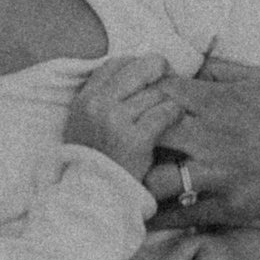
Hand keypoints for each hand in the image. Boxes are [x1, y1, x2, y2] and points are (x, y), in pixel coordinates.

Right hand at [66, 54, 181, 177]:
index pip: (116, 62)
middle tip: (171, 80)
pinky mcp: (135, 140)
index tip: (150, 74)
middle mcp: (97, 105)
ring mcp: (115, 121)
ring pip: (157, 91)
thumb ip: (101, 100)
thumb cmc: (93, 162)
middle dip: (161, 71)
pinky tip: (176, 121)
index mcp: (84, 98)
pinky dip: (175, 114)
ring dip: (169, 99)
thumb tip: (131, 72)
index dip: (138, 64)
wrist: (92, 198)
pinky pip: (165, 112)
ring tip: (172, 110)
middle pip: (141, 68)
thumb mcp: (82, 124)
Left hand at [144, 57, 259, 231]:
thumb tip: (190, 59)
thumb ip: (222, 70)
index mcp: (217, 102)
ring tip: (127, 180)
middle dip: (130, 138)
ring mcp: (218, 176)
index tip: (129, 102)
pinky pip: (180, 216)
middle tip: (119, 146)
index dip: (139, 96)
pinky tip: (146, 213)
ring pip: (155, 179)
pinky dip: (159, 216)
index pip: (159, 91)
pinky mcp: (228, 208)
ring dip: (139, 180)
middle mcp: (212, 137)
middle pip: (147, 133)